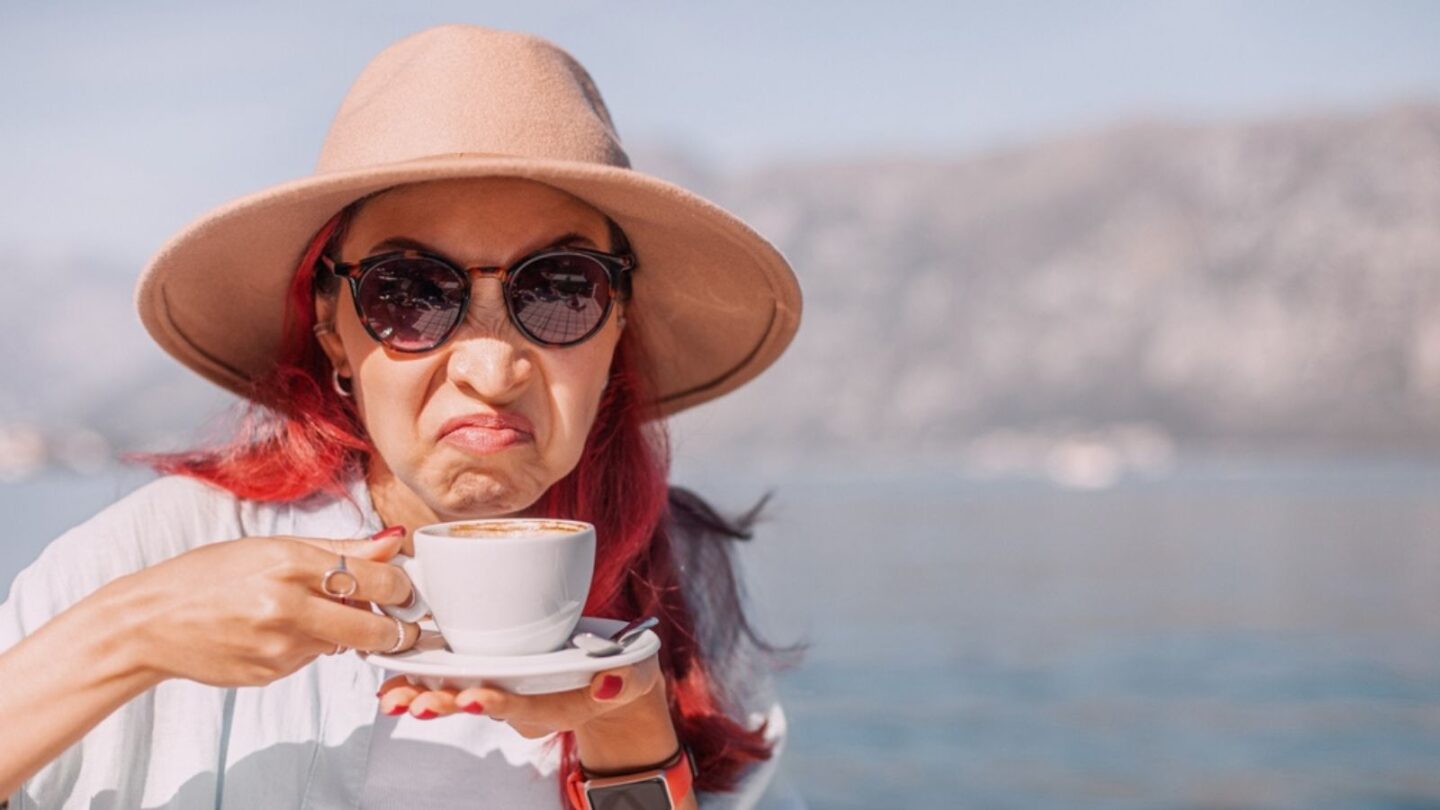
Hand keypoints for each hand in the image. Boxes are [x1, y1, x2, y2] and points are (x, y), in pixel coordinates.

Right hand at [110, 527, 421, 687]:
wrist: (149, 622)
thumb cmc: (208, 575)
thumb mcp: (273, 547)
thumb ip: (341, 548)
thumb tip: (394, 539)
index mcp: (292, 564)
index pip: (379, 580)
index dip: (403, 586)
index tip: (407, 588)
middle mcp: (289, 607)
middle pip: (376, 627)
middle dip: (398, 627)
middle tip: (404, 621)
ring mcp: (280, 646)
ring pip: (345, 643)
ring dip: (349, 632)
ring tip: (319, 612)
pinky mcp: (272, 673)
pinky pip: (313, 658)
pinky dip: (313, 645)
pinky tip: (282, 630)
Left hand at [376, 649, 664, 737]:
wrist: (612, 678)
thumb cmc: (621, 670)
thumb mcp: (634, 672)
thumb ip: (626, 677)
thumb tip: (608, 683)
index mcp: (559, 700)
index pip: (528, 705)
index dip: (502, 703)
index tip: (475, 698)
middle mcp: (525, 699)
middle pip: (483, 704)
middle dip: (447, 705)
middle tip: (419, 706)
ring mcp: (505, 688)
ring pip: (460, 695)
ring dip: (424, 698)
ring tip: (392, 701)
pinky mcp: (489, 672)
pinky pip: (450, 680)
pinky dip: (419, 682)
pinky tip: (388, 684)